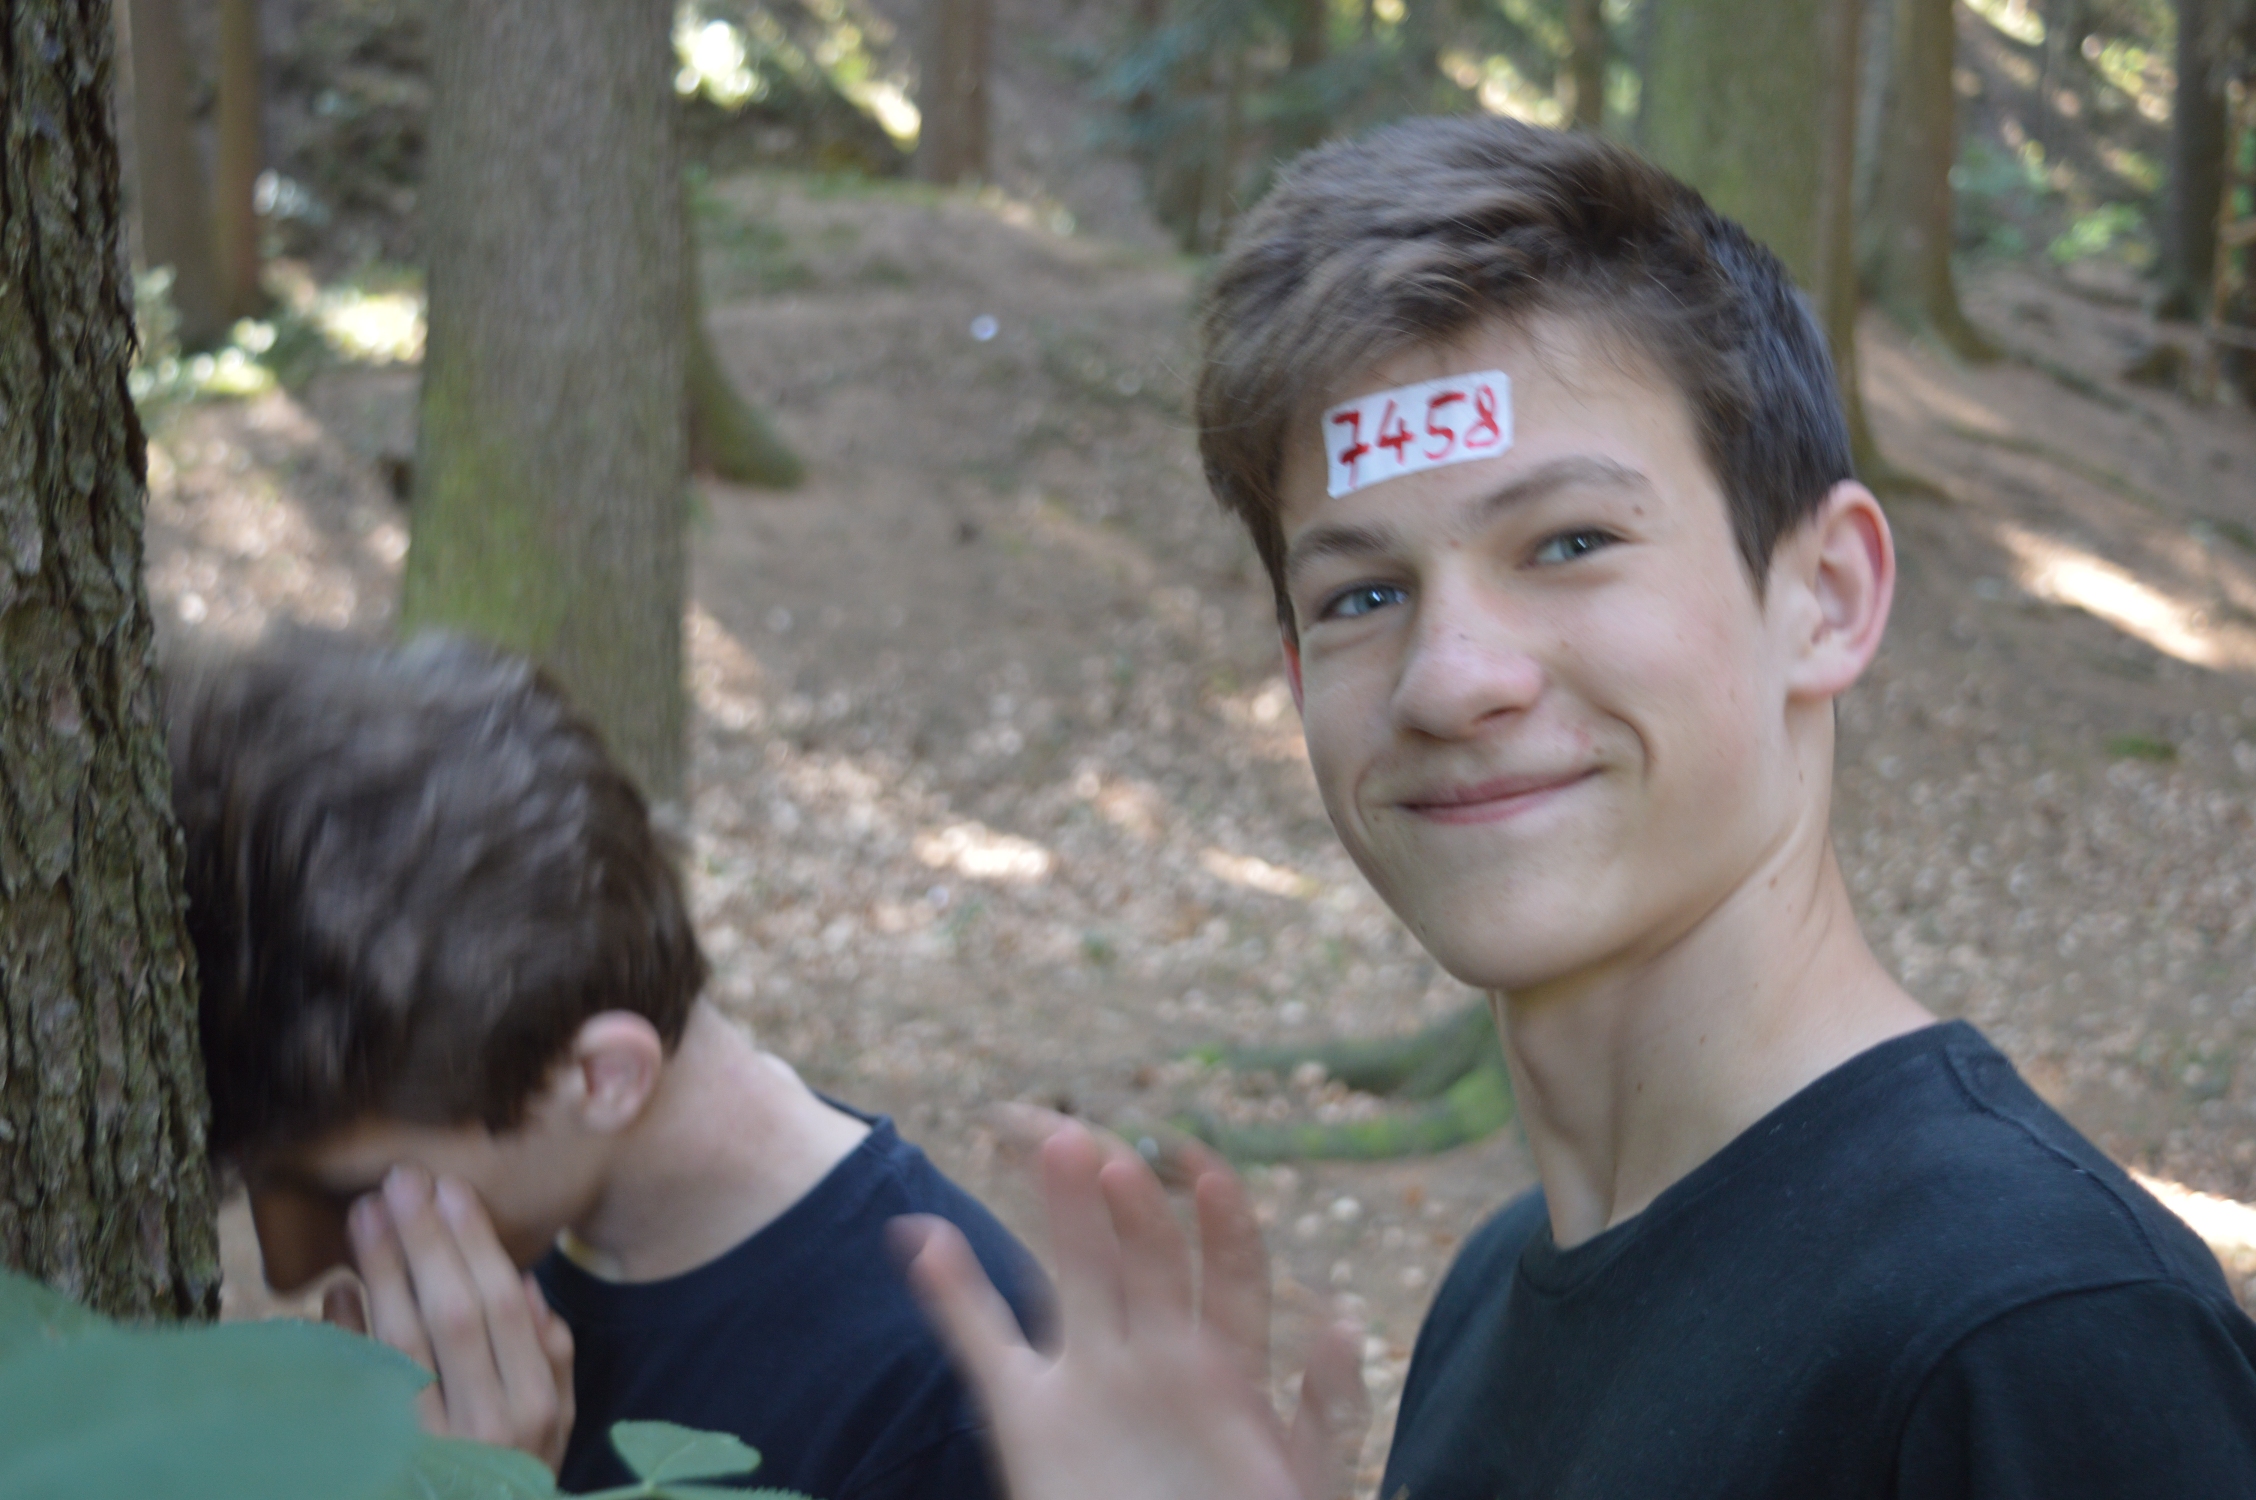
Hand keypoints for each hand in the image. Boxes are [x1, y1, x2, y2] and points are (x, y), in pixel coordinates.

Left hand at [321, 1166, 574, 1472]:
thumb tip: (525, 1286)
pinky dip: (345, 1333)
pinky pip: (357, 1388)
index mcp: (534, 1404)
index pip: (501, 1305)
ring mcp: (428, 1445)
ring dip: (381, 1272)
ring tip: (365, 1216)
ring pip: (400, 1345)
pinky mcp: (378, 1459)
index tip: (450, 1189)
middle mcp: (484, 1424)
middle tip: (400, 1182)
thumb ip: (551, 1356)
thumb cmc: (516, 1474)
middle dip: (424, 1241)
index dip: (473, 1243)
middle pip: (450, 1314)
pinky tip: (338, 1289)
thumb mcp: (557, 1423)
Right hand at [903, 1121, 1368, 1499]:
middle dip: (1133, 1201)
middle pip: (1146, 1257)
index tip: (1214, 1175)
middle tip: (1116, 1145)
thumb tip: (1343, 1324)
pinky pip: (979, 1340)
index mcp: (1222, 1369)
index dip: (1226, 1225)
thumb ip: (1326, 1409)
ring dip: (1066, 1209)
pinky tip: (920, 1238)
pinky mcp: (1025, 1419)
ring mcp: (1087, 1380)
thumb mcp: (1305, 1482)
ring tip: (1054, 1140)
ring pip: (1074, 1273)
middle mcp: (1155, 1359)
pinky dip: (949, 1291)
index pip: (1231, 1277)